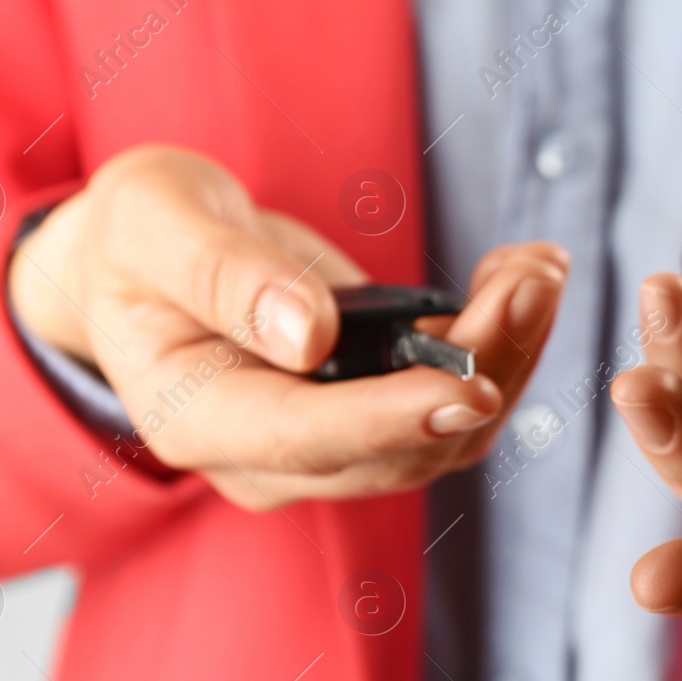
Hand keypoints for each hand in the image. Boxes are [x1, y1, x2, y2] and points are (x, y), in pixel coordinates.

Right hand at [8, 145, 566, 505]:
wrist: (146, 262)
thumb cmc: (139, 239)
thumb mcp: (154, 223)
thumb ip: (221, 274)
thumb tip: (308, 335)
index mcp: (199, 419)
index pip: (308, 438)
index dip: (392, 417)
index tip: (470, 387)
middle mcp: (271, 457)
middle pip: (402, 447)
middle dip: (483, 366)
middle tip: (534, 278)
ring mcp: (329, 445)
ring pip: (448, 434)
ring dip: (510, 355)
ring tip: (542, 266)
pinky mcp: (375, 414)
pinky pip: (455, 400)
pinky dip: (502, 343)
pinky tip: (525, 273)